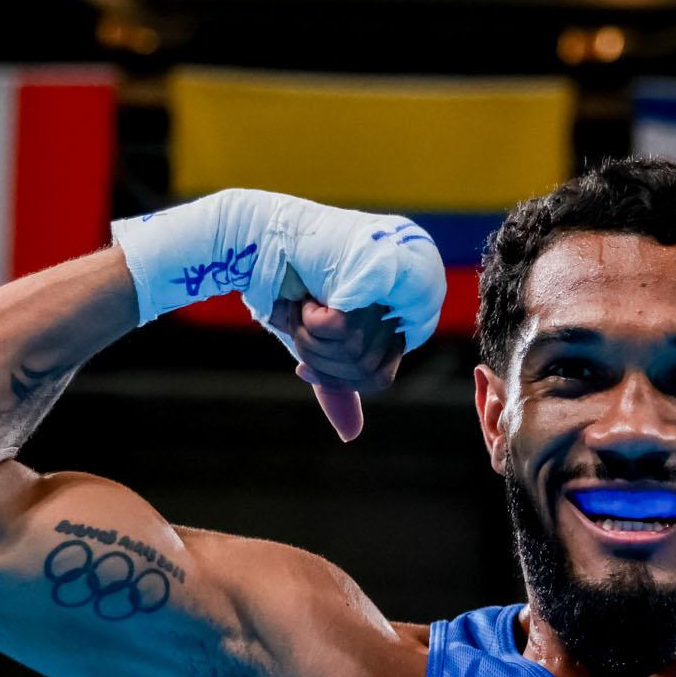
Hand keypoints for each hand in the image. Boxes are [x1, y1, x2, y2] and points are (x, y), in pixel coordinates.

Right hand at [266, 288, 405, 442]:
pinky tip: (308, 298)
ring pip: (352, 350)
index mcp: (399, 321)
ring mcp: (397, 286)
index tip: (300, 367)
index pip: (377, 379)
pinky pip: (341, 329)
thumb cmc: (294, 289)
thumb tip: (352, 435)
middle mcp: (408, 301)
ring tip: (303, 310)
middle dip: (319, 360)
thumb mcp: (320, 345)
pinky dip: (313, 320)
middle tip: (299, 330)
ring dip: (313, 339)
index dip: (336, 380)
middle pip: (364, 369)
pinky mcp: (376, 273)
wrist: (268, 242)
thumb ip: (337, 385)